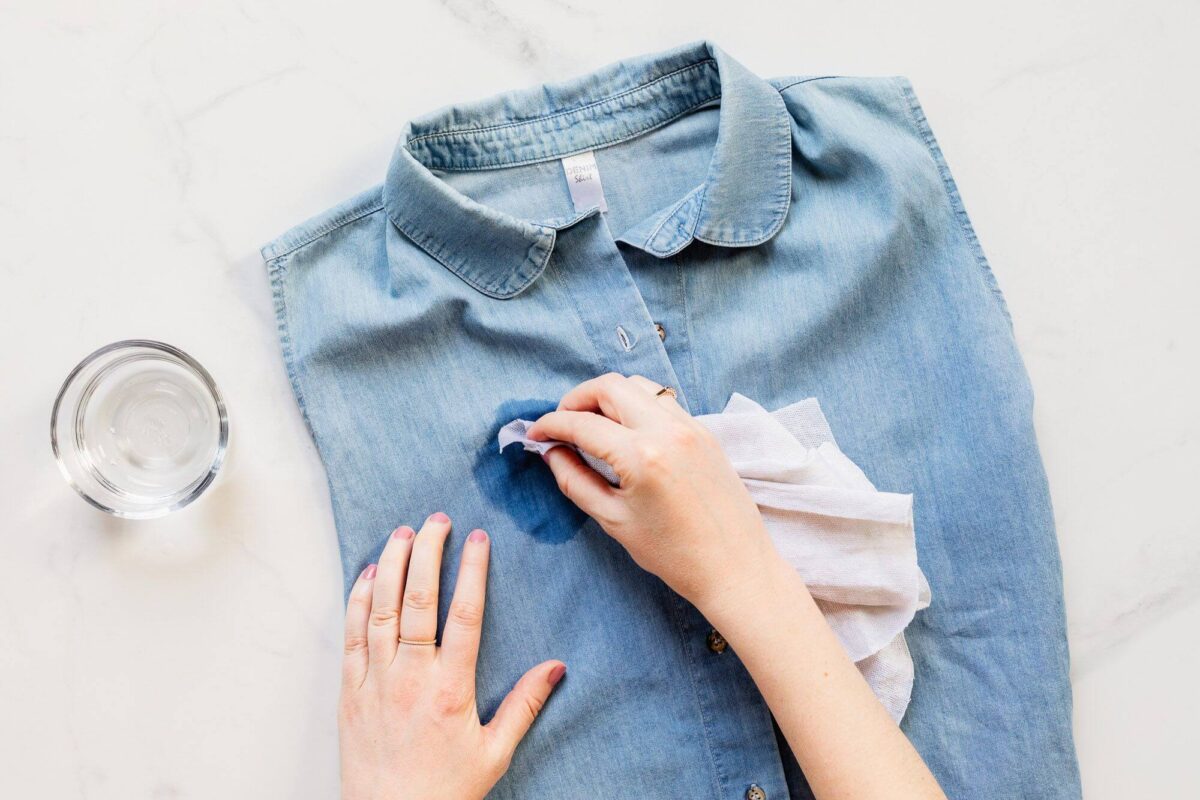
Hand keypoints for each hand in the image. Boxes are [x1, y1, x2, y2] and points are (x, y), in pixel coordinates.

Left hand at [339, 513, 565, 799]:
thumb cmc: (444, 791)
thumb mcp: (495, 752)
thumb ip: (525, 705)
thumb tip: (556, 667)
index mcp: (451, 689)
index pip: (465, 615)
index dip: (471, 572)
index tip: (477, 539)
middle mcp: (411, 677)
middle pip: (417, 599)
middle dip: (427, 552)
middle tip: (436, 520)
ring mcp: (375, 682)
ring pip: (380, 609)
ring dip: (390, 565)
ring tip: (401, 533)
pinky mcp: (349, 692)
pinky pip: (352, 636)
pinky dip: (357, 600)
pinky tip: (366, 575)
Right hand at [528, 373, 778, 612]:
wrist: (735, 567)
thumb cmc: (673, 554)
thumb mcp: (614, 521)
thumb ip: (576, 481)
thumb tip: (552, 453)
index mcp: (641, 455)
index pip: (582, 423)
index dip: (551, 425)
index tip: (534, 434)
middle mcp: (667, 430)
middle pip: (609, 386)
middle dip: (576, 399)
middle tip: (561, 424)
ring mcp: (691, 426)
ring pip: (638, 385)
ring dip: (607, 396)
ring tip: (591, 424)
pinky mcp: (705, 432)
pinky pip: (662, 401)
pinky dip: (636, 404)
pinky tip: (625, 431)